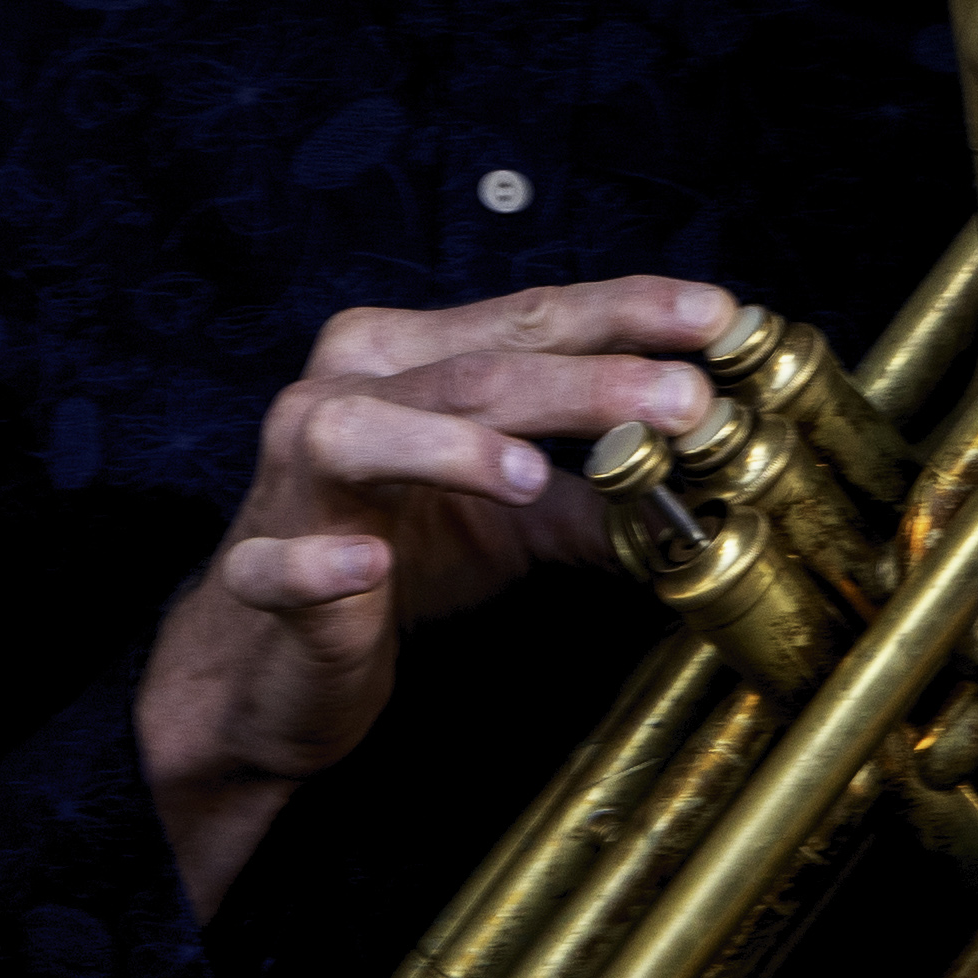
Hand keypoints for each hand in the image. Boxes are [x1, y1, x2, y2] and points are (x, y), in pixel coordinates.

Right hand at [139, 274, 728, 916]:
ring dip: (455, 448)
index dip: (625, 312)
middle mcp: (345, 390)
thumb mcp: (513, 523)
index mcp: (410, 357)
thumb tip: (705, 481)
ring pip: (371, 431)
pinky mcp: (259, 573)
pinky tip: (363, 561)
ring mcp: (293, 479)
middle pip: (474, 369)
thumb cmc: (393, 559)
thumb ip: (596, 493)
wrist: (275, 666)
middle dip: (586, 381)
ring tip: (536, 475)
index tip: (718, 317)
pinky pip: (279, 562)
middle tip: (683, 398)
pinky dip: (319, 560)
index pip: (530, 318)